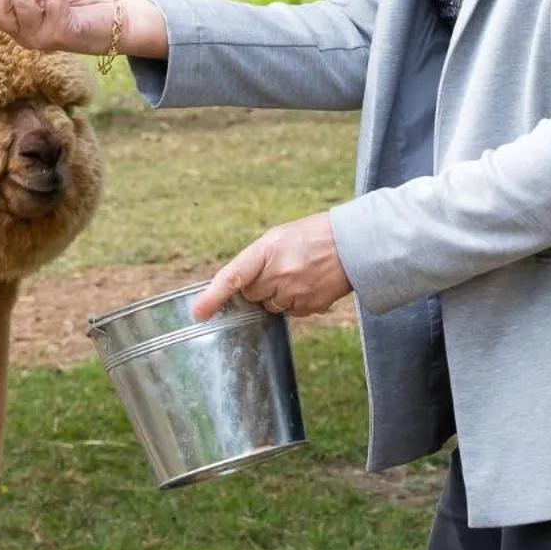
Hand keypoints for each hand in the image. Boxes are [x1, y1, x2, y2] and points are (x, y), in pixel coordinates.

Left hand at [192, 212, 351, 320]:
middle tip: (278, 269)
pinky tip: (308, 284)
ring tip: (297, 275)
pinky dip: (295, 302)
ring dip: (278, 296)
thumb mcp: (277, 238)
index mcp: (266, 250)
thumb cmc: (311, 236)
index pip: (233, 277)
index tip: (198, 313)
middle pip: (251, 295)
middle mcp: (279, 273)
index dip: (212, 297)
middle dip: (259, 287)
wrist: (352, 243)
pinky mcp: (311, 306)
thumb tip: (239, 287)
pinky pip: (291, 313)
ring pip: (270, 307)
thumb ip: (256, 260)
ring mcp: (295, 291)